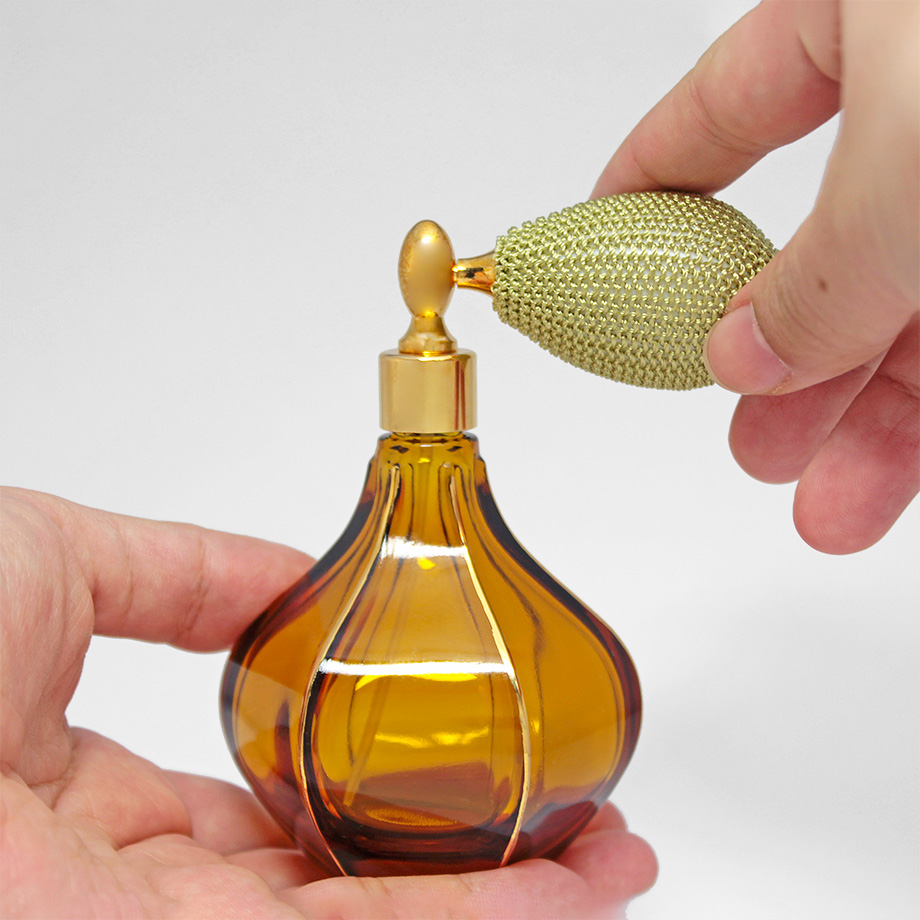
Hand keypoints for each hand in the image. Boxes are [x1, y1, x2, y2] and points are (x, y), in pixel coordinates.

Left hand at [0, 488, 656, 918]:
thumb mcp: (51, 561)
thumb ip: (182, 572)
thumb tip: (294, 570)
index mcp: (88, 800)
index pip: (259, 819)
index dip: (367, 792)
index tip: (467, 758)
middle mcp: (125, 893)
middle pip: (333, 898)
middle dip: (466, 864)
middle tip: (585, 827)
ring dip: (503, 904)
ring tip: (612, 862)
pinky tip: (565, 896)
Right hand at [594, 0, 918, 553]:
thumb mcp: (904, 161)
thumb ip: (815, 275)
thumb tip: (741, 356)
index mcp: (867, 13)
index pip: (727, 105)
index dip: (653, 181)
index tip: (604, 240)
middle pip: (827, 243)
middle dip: (782, 361)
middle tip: (745, 436)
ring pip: (913, 303)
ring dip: (868, 419)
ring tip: (827, 507)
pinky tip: (900, 476)